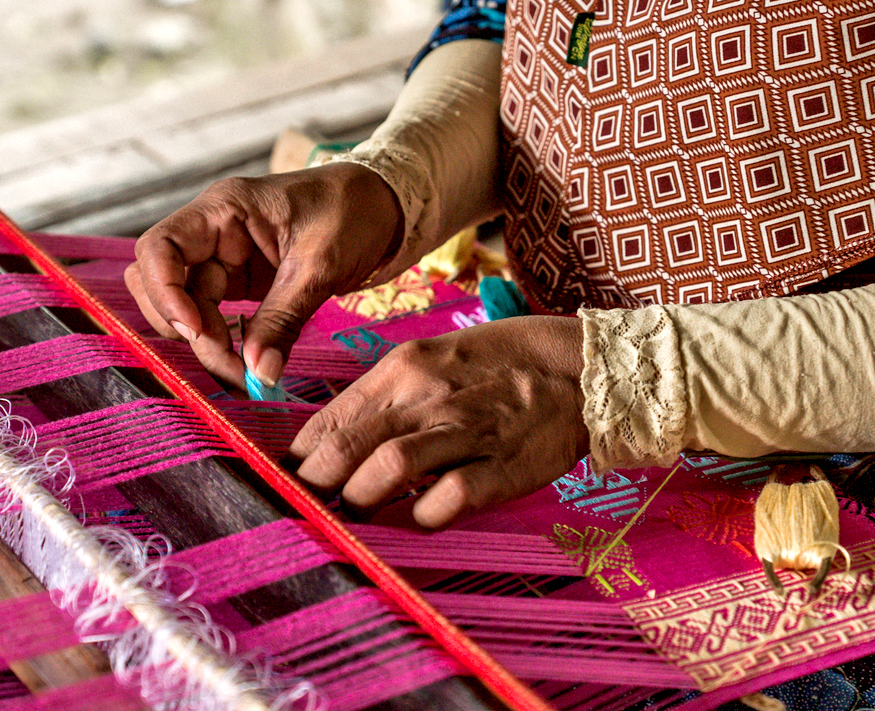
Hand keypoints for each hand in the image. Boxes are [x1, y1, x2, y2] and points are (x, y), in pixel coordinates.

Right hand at [126, 163, 401, 387]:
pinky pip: (215, 316)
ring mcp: (224, 258)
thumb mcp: (320, 264)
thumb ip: (284, 318)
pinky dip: (226, 341)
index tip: (195, 331)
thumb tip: (258, 372)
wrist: (385, 206)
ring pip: (186, 306)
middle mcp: (213, 232)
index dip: (165, 293)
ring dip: (205, 341)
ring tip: (246, 369)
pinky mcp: (242, 282)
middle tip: (232, 363)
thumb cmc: (353, 211)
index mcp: (223, 209)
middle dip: (186, 327)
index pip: (159, 248)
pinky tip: (252, 361)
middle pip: (163, 283)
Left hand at [289, 316, 587, 527]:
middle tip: (314, 505)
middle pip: (345, 446)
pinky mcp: (502, 467)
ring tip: (360, 510)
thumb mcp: (435, 358)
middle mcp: (427, 396)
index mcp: (404, 367)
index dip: (299, 457)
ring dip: (361, 500)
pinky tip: (420, 516)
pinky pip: (447, 499)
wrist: (582, 367)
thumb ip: (387, 396)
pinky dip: (423, 515)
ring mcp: (465, 431)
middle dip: (317, 486)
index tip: (291, 479)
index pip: (329, 418)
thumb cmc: (503, 363)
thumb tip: (335, 439)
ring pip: (387, 468)